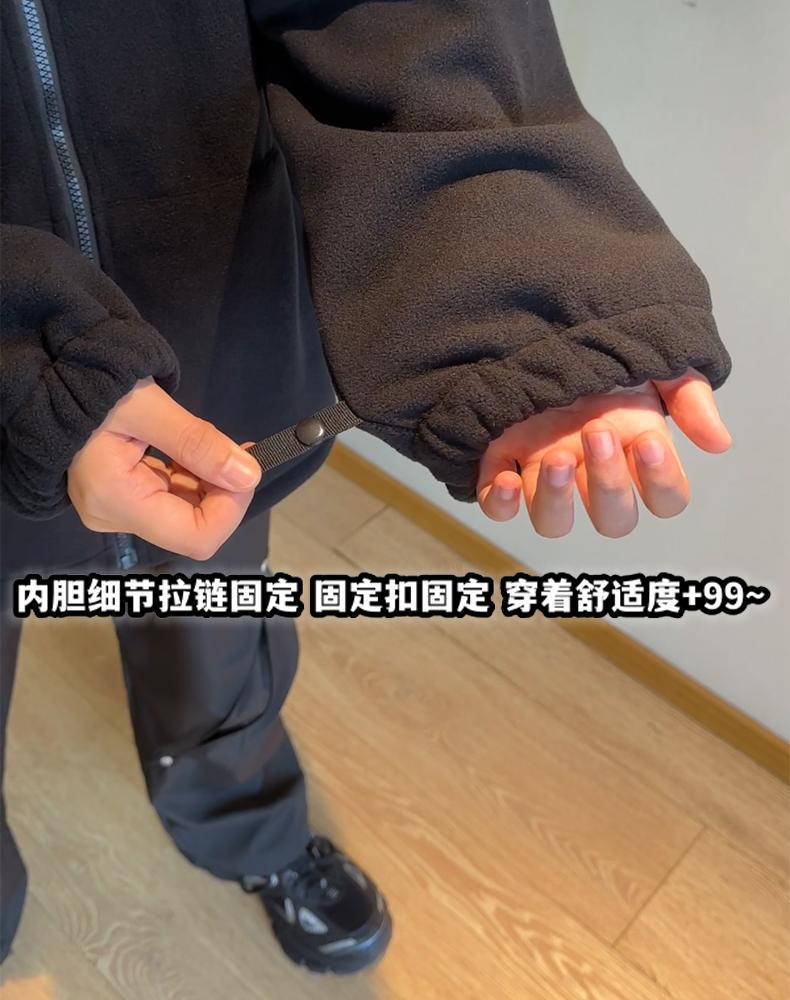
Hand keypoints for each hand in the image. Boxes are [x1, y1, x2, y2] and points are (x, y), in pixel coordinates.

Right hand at [68, 377, 260, 558]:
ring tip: (208, 445)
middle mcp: (113, 516)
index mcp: (115, 500)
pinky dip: (193, 479)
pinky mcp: (122, 498)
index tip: (244, 467)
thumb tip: (247, 475)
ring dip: (210, 483)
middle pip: (193, 528)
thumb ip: (198, 443)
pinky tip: (192, 452)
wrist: (55, 374)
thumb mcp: (150, 407)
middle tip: (236, 450)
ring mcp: (116, 510)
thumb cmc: (94, 384)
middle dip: (223, 492)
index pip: (196, 537)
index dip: (231, 508)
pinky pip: (172, 500)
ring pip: (186, 514)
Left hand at [477, 368, 730, 537]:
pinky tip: (506, 478)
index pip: (665, 499)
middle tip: (597, 433)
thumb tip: (718, 442)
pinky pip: (497, 508)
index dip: (661, 483)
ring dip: (555, 499)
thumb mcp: (656, 361)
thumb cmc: (605, 349)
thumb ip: (690, 397)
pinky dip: (500, 503)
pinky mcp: (500, 464)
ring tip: (554, 457)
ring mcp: (545, 474)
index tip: (648, 443)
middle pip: (613, 519)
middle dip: (608, 484)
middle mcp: (592, 474)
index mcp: (635, 452)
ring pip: (553, 523)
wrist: (546, 324)